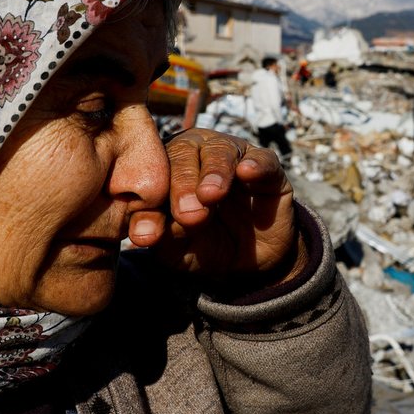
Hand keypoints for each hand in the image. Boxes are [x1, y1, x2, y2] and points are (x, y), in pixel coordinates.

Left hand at [128, 129, 306, 282]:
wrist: (249, 263)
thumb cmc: (202, 247)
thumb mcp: (176, 251)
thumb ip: (161, 238)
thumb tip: (146, 234)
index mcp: (164, 169)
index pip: (149, 172)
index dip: (146, 201)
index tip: (146, 234)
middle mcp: (195, 153)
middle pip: (182, 153)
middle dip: (181, 184)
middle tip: (185, 214)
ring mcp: (233, 156)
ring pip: (219, 151)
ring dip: (214, 172)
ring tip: (211, 196)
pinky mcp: (267, 168)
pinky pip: (262, 159)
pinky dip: (256, 164)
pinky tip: (247, 171)